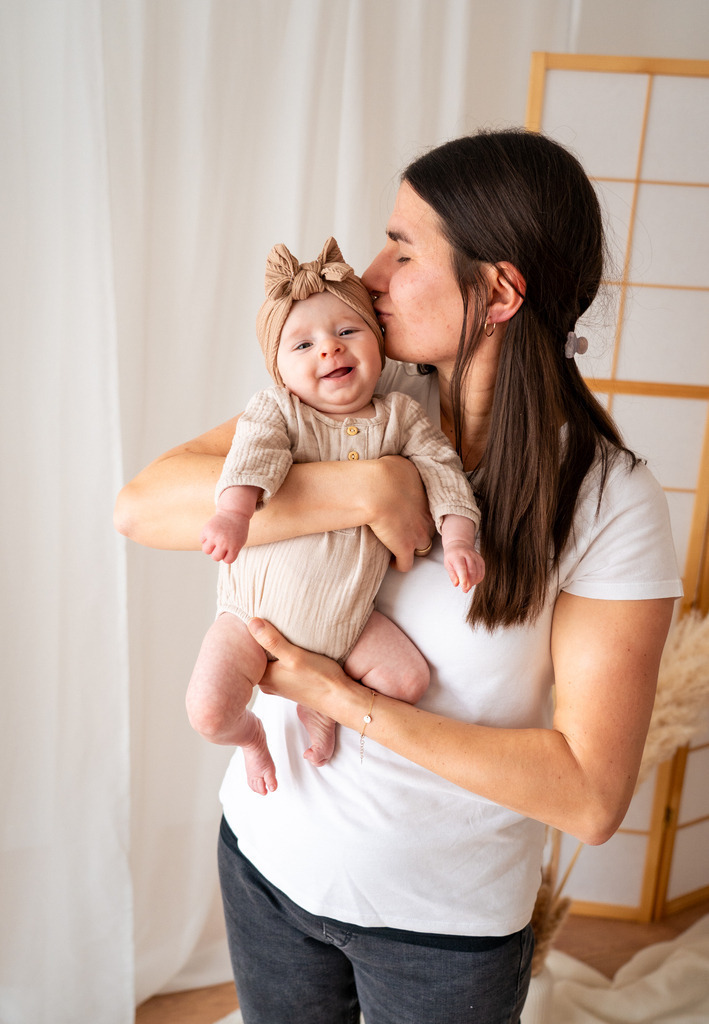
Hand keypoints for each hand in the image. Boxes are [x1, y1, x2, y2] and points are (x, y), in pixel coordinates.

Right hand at [200, 510, 249, 562]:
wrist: (234, 513)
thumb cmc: (238, 529)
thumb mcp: (240, 542)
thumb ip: (232, 552)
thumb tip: (220, 558)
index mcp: (234, 547)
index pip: (227, 560)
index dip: (227, 556)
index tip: (229, 549)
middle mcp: (223, 543)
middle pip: (215, 557)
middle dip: (217, 553)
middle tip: (220, 545)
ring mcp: (214, 536)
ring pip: (206, 550)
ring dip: (210, 547)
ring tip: (214, 540)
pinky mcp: (207, 529)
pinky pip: (202, 540)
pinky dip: (206, 537)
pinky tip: (212, 532)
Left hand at [247, 618, 352, 715]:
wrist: (340, 698)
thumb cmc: (319, 678)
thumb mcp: (294, 656)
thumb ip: (272, 640)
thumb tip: (251, 622)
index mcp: (264, 677)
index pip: (249, 652)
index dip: (250, 634)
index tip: (254, 617)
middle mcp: (268, 683)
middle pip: (259, 656)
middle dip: (262, 639)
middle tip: (265, 618)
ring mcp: (280, 683)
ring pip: (271, 659)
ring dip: (274, 646)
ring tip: (278, 628)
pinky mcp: (291, 682)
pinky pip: (281, 664)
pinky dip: (283, 653)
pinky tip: (291, 645)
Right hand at [368, 456, 433, 571]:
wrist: (379, 489)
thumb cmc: (387, 473)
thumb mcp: (401, 464)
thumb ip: (404, 471)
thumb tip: (397, 468)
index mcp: (426, 499)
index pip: (428, 512)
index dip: (418, 515)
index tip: (407, 514)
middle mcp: (425, 519)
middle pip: (429, 531)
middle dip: (418, 533)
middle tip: (403, 531)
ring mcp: (417, 536)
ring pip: (422, 549)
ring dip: (411, 548)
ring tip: (397, 546)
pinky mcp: (404, 549)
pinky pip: (405, 564)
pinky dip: (399, 564)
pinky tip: (391, 561)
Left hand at [444, 544, 484, 592]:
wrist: (460, 544)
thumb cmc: (452, 555)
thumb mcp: (447, 564)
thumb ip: (452, 575)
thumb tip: (456, 584)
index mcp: (458, 556)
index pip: (462, 568)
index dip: (463, 578)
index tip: (463, 586)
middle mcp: (468, 555)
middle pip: (472, 571)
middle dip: (469, 582)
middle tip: (465, 589)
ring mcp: (476, 557)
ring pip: (478, 573)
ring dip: (474, 582)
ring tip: (467, 584)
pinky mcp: (481, 560)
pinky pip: (482, 573)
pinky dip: (478, 579)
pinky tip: (472, 580)